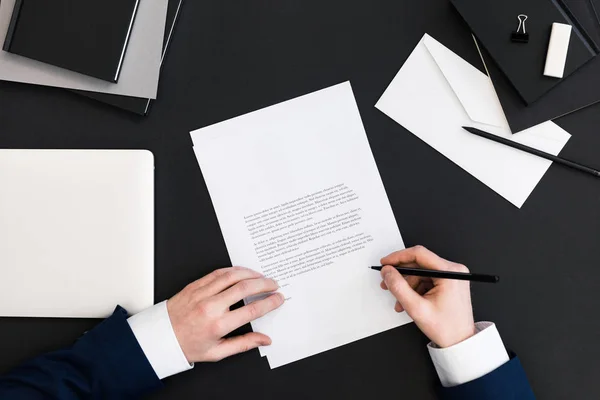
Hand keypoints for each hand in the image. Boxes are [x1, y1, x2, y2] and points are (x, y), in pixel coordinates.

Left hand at [167, 266, 283, 362]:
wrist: (160, 337)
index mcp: (217, 325)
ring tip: (261, 276)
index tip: (278, 298)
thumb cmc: (187, 346)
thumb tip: (264, 339)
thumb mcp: (217, 352)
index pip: (251, 310)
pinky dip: (233, 270)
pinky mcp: (195, 285)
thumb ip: (244, 344)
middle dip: (264, 284)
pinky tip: (242, 272)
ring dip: (251, 274)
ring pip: (232, 276)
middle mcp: (210, 307)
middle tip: (274, 284)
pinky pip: (218, 273)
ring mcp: (202, 293)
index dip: (269, 303)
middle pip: (244, 288)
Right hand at [380, 246, 475, 347]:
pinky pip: (426, 280)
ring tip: (400, 301)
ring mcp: (452, 276)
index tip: (386, 263)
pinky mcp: (449, 283)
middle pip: (419, 264)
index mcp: (450, 272)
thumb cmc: (447, 328)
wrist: (460, 342)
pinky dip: (415, 290)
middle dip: (401, 275)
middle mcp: (454, 271)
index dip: (398, 257)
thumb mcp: (416, 308)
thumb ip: (398, 287)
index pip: (419, 254)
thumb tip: (387, 272)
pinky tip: (409, 301)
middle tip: (387, 282)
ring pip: (420, 274)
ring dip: (407, 286)